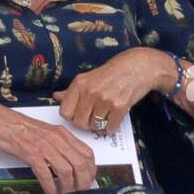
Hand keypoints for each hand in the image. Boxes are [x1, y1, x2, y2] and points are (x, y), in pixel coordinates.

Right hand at [0, 99, 95, 193]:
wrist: (2, 123)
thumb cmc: (21, 129)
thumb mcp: (47, 133)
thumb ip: (60, 145)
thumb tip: (69, 163)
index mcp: (63, 134)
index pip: (87, 153)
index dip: (91, 170)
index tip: (88, 181)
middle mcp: (58, 139)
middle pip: (80, 164)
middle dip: (83, 182)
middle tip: (79, 192)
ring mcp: (45, 147)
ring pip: (66, 171)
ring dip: (68, 187)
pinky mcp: (32, 154)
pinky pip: (46, 174)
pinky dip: (50, 186)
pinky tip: (50, 193)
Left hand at [52, 47, 171, 133]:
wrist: (138, 66)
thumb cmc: (111, 73)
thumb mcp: (88, 77)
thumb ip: (72, 90)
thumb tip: (56, 97)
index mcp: (79, 84)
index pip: (65, 112)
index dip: (71, 117)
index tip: (78, 116)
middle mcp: (90, 91)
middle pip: (79, 122)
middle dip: (86, 124)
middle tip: (93, 119)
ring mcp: (105, 99)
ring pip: (94, 126)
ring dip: (100, 126)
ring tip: (105, 116)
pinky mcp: (120, 106)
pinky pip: (110, 127)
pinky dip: (112, 127)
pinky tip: (114, 119)